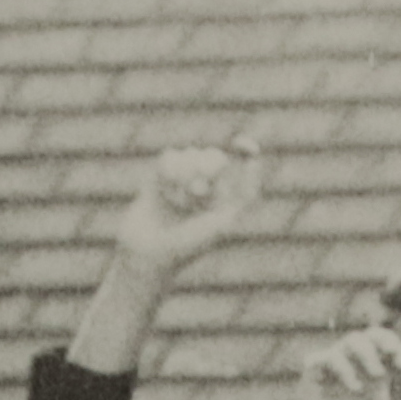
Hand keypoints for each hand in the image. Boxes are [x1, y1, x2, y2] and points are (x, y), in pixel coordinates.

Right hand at [101, 131, 266, 280]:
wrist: (147, 256)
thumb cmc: (187, 247)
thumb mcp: (223, 224)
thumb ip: (244, 197)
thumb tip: (254, 163)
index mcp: (224, 202)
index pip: (241, 167)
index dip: (245, 151)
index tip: (242, 143)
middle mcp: (204, 192)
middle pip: (214, 156)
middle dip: (206, 168)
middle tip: (196, 191)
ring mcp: (180, 184)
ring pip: (190, 154)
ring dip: (185, 173)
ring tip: (176, 198)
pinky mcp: (157, 180)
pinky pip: (169, 157)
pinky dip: (169, 169)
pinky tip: (164, 187)